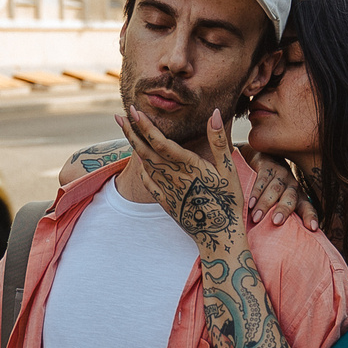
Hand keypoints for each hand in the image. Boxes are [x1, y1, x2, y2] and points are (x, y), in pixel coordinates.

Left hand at [114, 105, 247, 251]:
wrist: (219, 235)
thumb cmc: (228, 201)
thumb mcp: (228, 170)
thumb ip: (218, 141)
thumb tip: (213, 112)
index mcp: (188, 166)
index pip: (160, 142)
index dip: (146, 126)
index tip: (135, 111)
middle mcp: (173, 177)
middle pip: (146, 151)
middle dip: (132, 132)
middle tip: (120, 116)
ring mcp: (167, 190)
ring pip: (145, 164)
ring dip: (134, 147)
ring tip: (126, 132)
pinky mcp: (166, 202)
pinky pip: (149, 183)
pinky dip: (141, 169)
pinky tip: (138, 161)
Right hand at [244, 153, 318, 230]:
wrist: (264, 157)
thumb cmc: (273, 188)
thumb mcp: (281, 201)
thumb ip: (282, 218)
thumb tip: (279, 248)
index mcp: (299, 196)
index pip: (307, 207)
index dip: (311, 216)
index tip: (313, 228)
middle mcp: (292, 185)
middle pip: (291, 198)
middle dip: (284, 210)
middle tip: (276, 222)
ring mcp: (281, 174)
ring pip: (275, 189)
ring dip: (266, 203)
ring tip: (256, 217)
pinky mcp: (268, 166)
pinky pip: (262, 179)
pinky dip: (256, 192)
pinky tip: (250, 203)